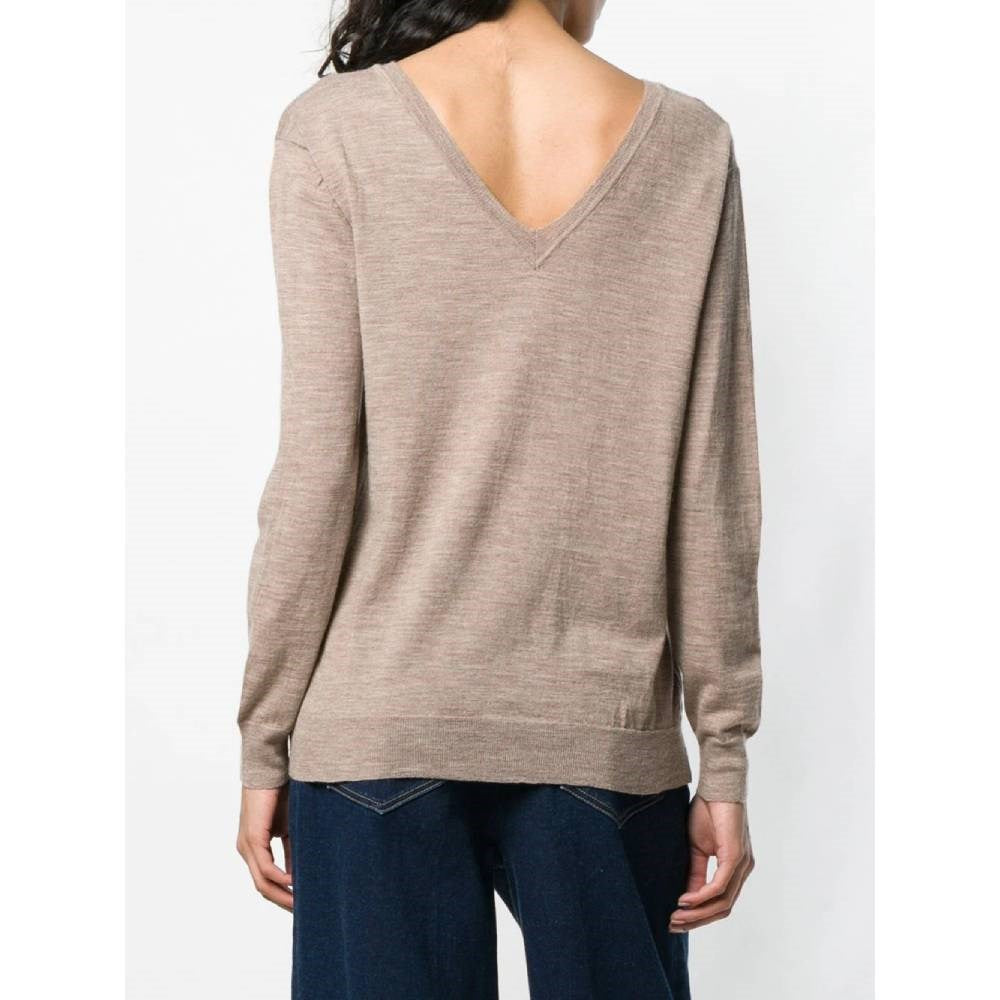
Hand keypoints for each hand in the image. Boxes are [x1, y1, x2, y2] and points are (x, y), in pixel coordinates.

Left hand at [237, 785, 292, 911]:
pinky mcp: (253, 837)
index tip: (302, 904)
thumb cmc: (280, 794)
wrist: (270, 769)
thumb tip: (298, 873)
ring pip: (262, 882)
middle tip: (303, 912)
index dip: (283, 895)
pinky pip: (266, 867)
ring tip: (301, 903)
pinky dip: (280, 878)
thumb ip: (292, 850)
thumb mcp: (289, 828)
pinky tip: (295, 882)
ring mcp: (248, 846)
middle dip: (283, 902)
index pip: (267, 881)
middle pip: (263, 888)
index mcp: (255, 849)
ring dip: (282, 895)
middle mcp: (247, 851)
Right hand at [669, 795, 753, 932]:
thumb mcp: (696, 847)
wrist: (716, 785)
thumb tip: (685, 897)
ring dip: (698, 913)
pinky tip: (684, 899)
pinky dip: (701, 896)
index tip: (676, 920)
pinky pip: (720, 886)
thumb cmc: (707, 811)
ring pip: (722, 902)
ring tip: (676, 916)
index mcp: (734, 868)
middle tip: (673, 925)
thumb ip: (695, 872)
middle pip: (722, 909)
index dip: (699, 916)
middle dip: (697, 920)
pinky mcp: (736, 856)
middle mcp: (742, 870)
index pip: (720, 903)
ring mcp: (742, 865)